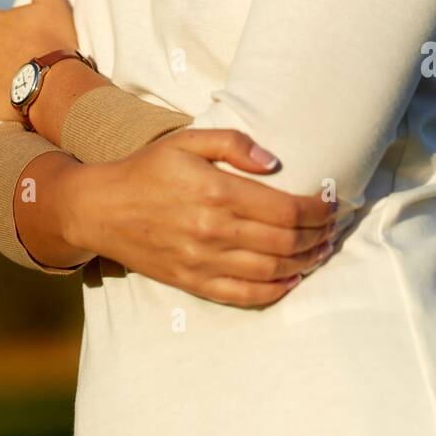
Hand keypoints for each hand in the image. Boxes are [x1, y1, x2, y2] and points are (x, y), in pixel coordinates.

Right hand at [62, 128, 343, 307]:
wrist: (101, 208)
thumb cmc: (148, 168)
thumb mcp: (188, 140)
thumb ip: (233, 143)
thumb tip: (275, 161)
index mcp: (216, 192)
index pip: (285, 208)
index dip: (317, 209)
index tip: (332, 203)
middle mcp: (213, 230)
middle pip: (284, 241)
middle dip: (318, 236)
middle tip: (333, 229)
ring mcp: (203, 261)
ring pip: (271, 270)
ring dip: (304, 263)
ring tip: (321, 252)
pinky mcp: (193, 282)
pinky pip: (244, 294)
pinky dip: (275, 290)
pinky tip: (291, 279)